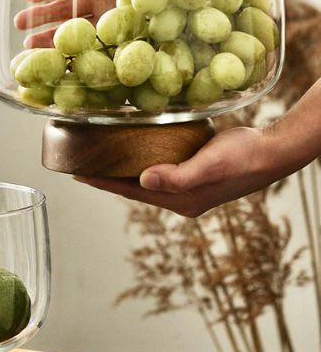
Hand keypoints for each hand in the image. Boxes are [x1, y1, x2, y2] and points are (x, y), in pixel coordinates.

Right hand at [14, 0, 163, 48]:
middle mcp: (100, 2)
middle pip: (63, 10)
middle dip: (39, 18)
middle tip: (19, 25)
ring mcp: (108, 24)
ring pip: (72, 32)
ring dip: (49, 39)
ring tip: (29, 48)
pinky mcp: (118, 42)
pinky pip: (92, 49)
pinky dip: (74, 56)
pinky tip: (57, 62)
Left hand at [75, 127, 285, 216]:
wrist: (274, 152)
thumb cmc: (244, 156)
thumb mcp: (210, 164)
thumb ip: (178, 176)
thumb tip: (143, 181)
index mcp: (180, 200)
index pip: (130, 192)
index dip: (103, 183)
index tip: (78, 174)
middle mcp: (181, 199)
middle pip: (134, 190)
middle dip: (108, 179)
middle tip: (83, 165)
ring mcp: (188, 190)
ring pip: (146, 182)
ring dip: (124, 173)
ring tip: (102, 160)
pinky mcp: (195, 178)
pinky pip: (160, 173)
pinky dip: (143, 165)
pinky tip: (136, 154)